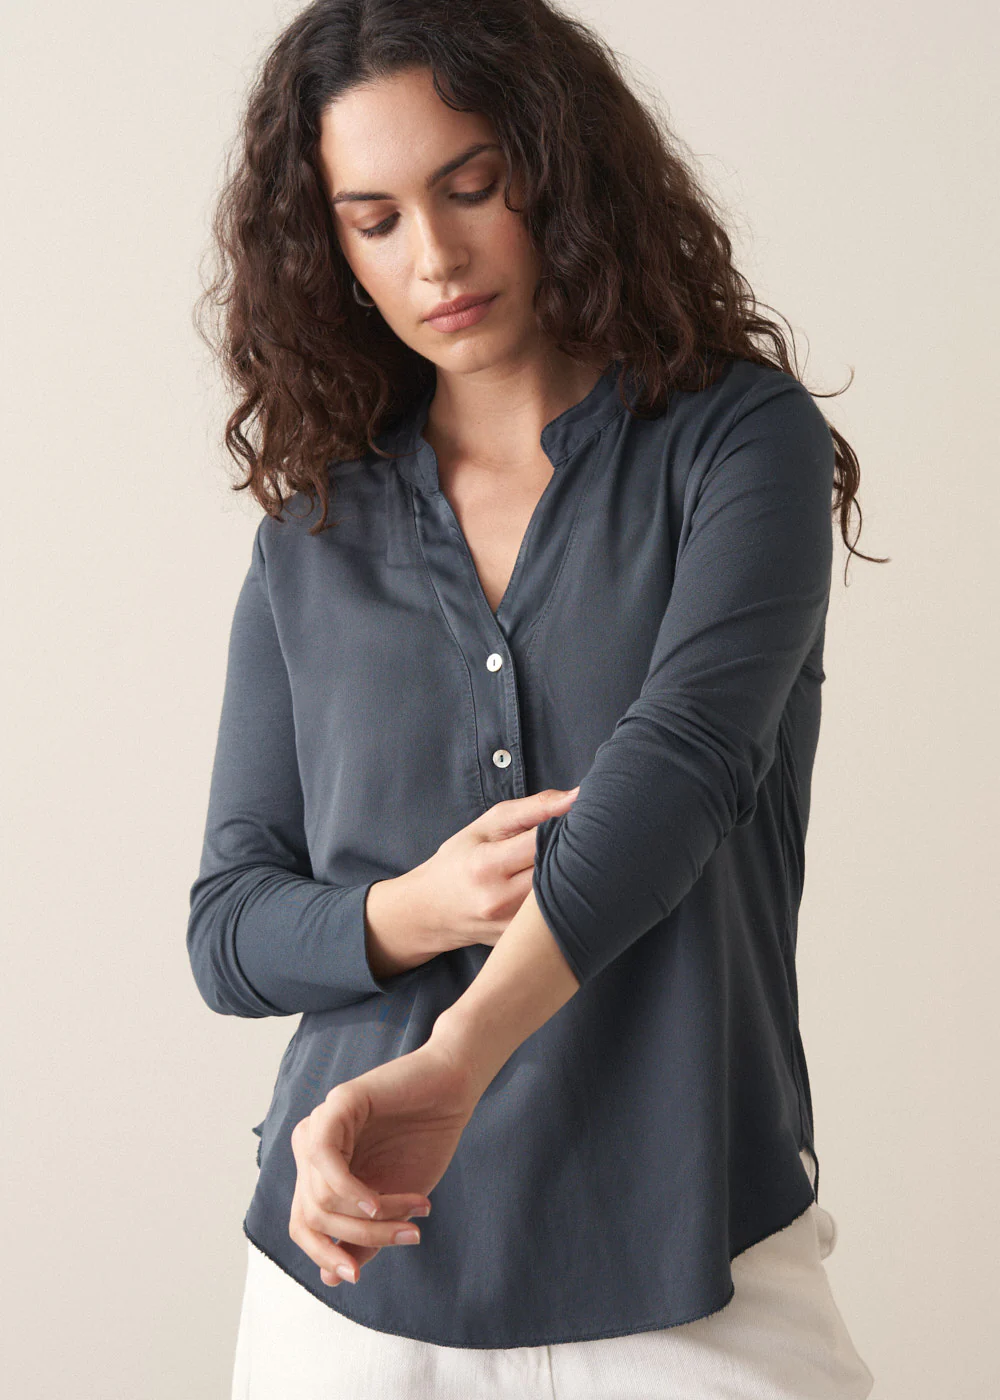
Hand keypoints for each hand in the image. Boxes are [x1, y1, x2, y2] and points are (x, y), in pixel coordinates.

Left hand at [288, 1035, 481, 1288]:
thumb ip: (361, 1235)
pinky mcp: (337, 1104)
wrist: (452, 1092)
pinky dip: (351, 1190)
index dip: (323, 1256)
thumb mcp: (391, 1203)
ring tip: (413, 1215)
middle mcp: (310, 1146)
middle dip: (360, 1238)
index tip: (355, 1277)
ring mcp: (319, 1124)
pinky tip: (377, 1202)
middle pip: (312, 1216)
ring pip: (321, 1196)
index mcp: (318, 1170)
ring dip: (372, 1218)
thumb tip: (331, 1279)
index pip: (302, 1225)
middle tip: (407, 1238)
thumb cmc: (424, 1143)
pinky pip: (325, 1159)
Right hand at [411, 786, 579, 952]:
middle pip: (560, 870)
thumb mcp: (486, 826)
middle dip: (574, 851)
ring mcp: (511, 927)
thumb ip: (534, 807)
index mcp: (487, 865)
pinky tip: (556, 887)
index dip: (566, 826)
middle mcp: (500, 901)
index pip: (546, 840)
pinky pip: (554, 916)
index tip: (574, 819)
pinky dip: (562, 897)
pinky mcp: (521, 941)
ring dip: (571, 875)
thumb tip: (578, 796)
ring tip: (565, 862)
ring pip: (563, 895)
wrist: (430, 912)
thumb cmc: (459, 862)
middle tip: (578, 840)